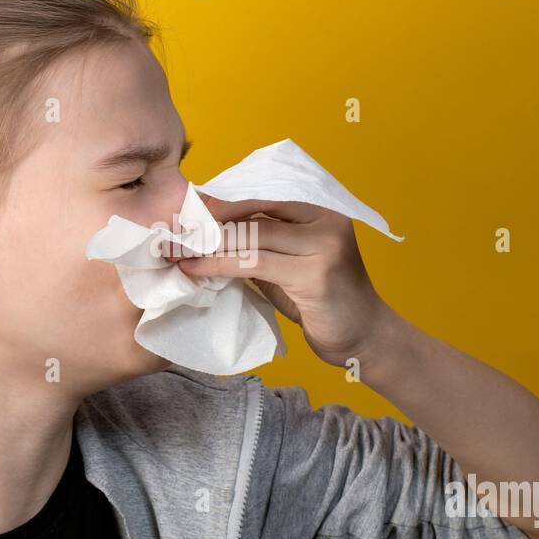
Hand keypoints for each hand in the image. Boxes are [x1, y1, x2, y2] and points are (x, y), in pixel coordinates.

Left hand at [165, 195, 393, 368]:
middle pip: (254, 215)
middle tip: (172, 232)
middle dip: (209, 224)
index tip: (187, 212)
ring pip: (251, 238)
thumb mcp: (293, 266)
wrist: (366, 339)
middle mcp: (326, 222)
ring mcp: (324, 247)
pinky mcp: (315, 275)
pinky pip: (254, 264)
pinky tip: (194, 269)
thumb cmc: (325, 304)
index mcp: (322, 212)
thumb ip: (264, 246)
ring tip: (175, 251)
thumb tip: (211, 235)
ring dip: (207, 246)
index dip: (222, 205)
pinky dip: (218, 266)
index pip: (262, 199)